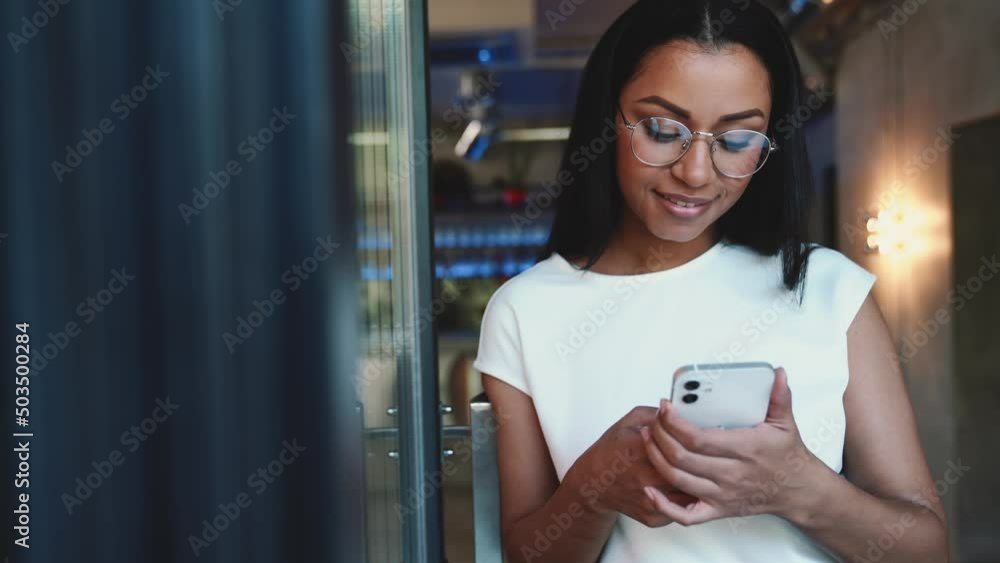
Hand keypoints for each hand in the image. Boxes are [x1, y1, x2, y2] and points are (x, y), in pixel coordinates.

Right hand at [566, 406, 698, 527]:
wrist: (593, 483)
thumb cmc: (610, 452)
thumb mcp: (627, 423)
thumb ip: (653, 414)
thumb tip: (675, 409)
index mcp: (641, 451)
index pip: (680, 446)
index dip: (694, 443)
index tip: (700, 439)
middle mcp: (646, 478)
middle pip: (688, 472)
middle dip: (700, 465)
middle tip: (707, 458)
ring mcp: (650, 500)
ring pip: (688, 494)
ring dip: (697, 483)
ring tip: (699, 473)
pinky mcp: (653, 517)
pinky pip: (680, 510)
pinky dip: (686, 499)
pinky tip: (684, 488)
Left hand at [640, 367, 824, 525]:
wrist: (798, 491)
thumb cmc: (787, 456)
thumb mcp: (785, 423)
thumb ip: (779, 397)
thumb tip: (778, 373)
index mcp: (743, 450)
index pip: (697, 438)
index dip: (674, 423)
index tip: (664, 407)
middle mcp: (730, 474)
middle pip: (681, 457)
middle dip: (659, 436)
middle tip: (652, 420)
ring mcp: (722, 494)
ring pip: (677, 480)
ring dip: (655, 459)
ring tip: (646, 438)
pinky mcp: (718, 510)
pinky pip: (686, 516)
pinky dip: (664, 506)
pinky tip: (650, 490)